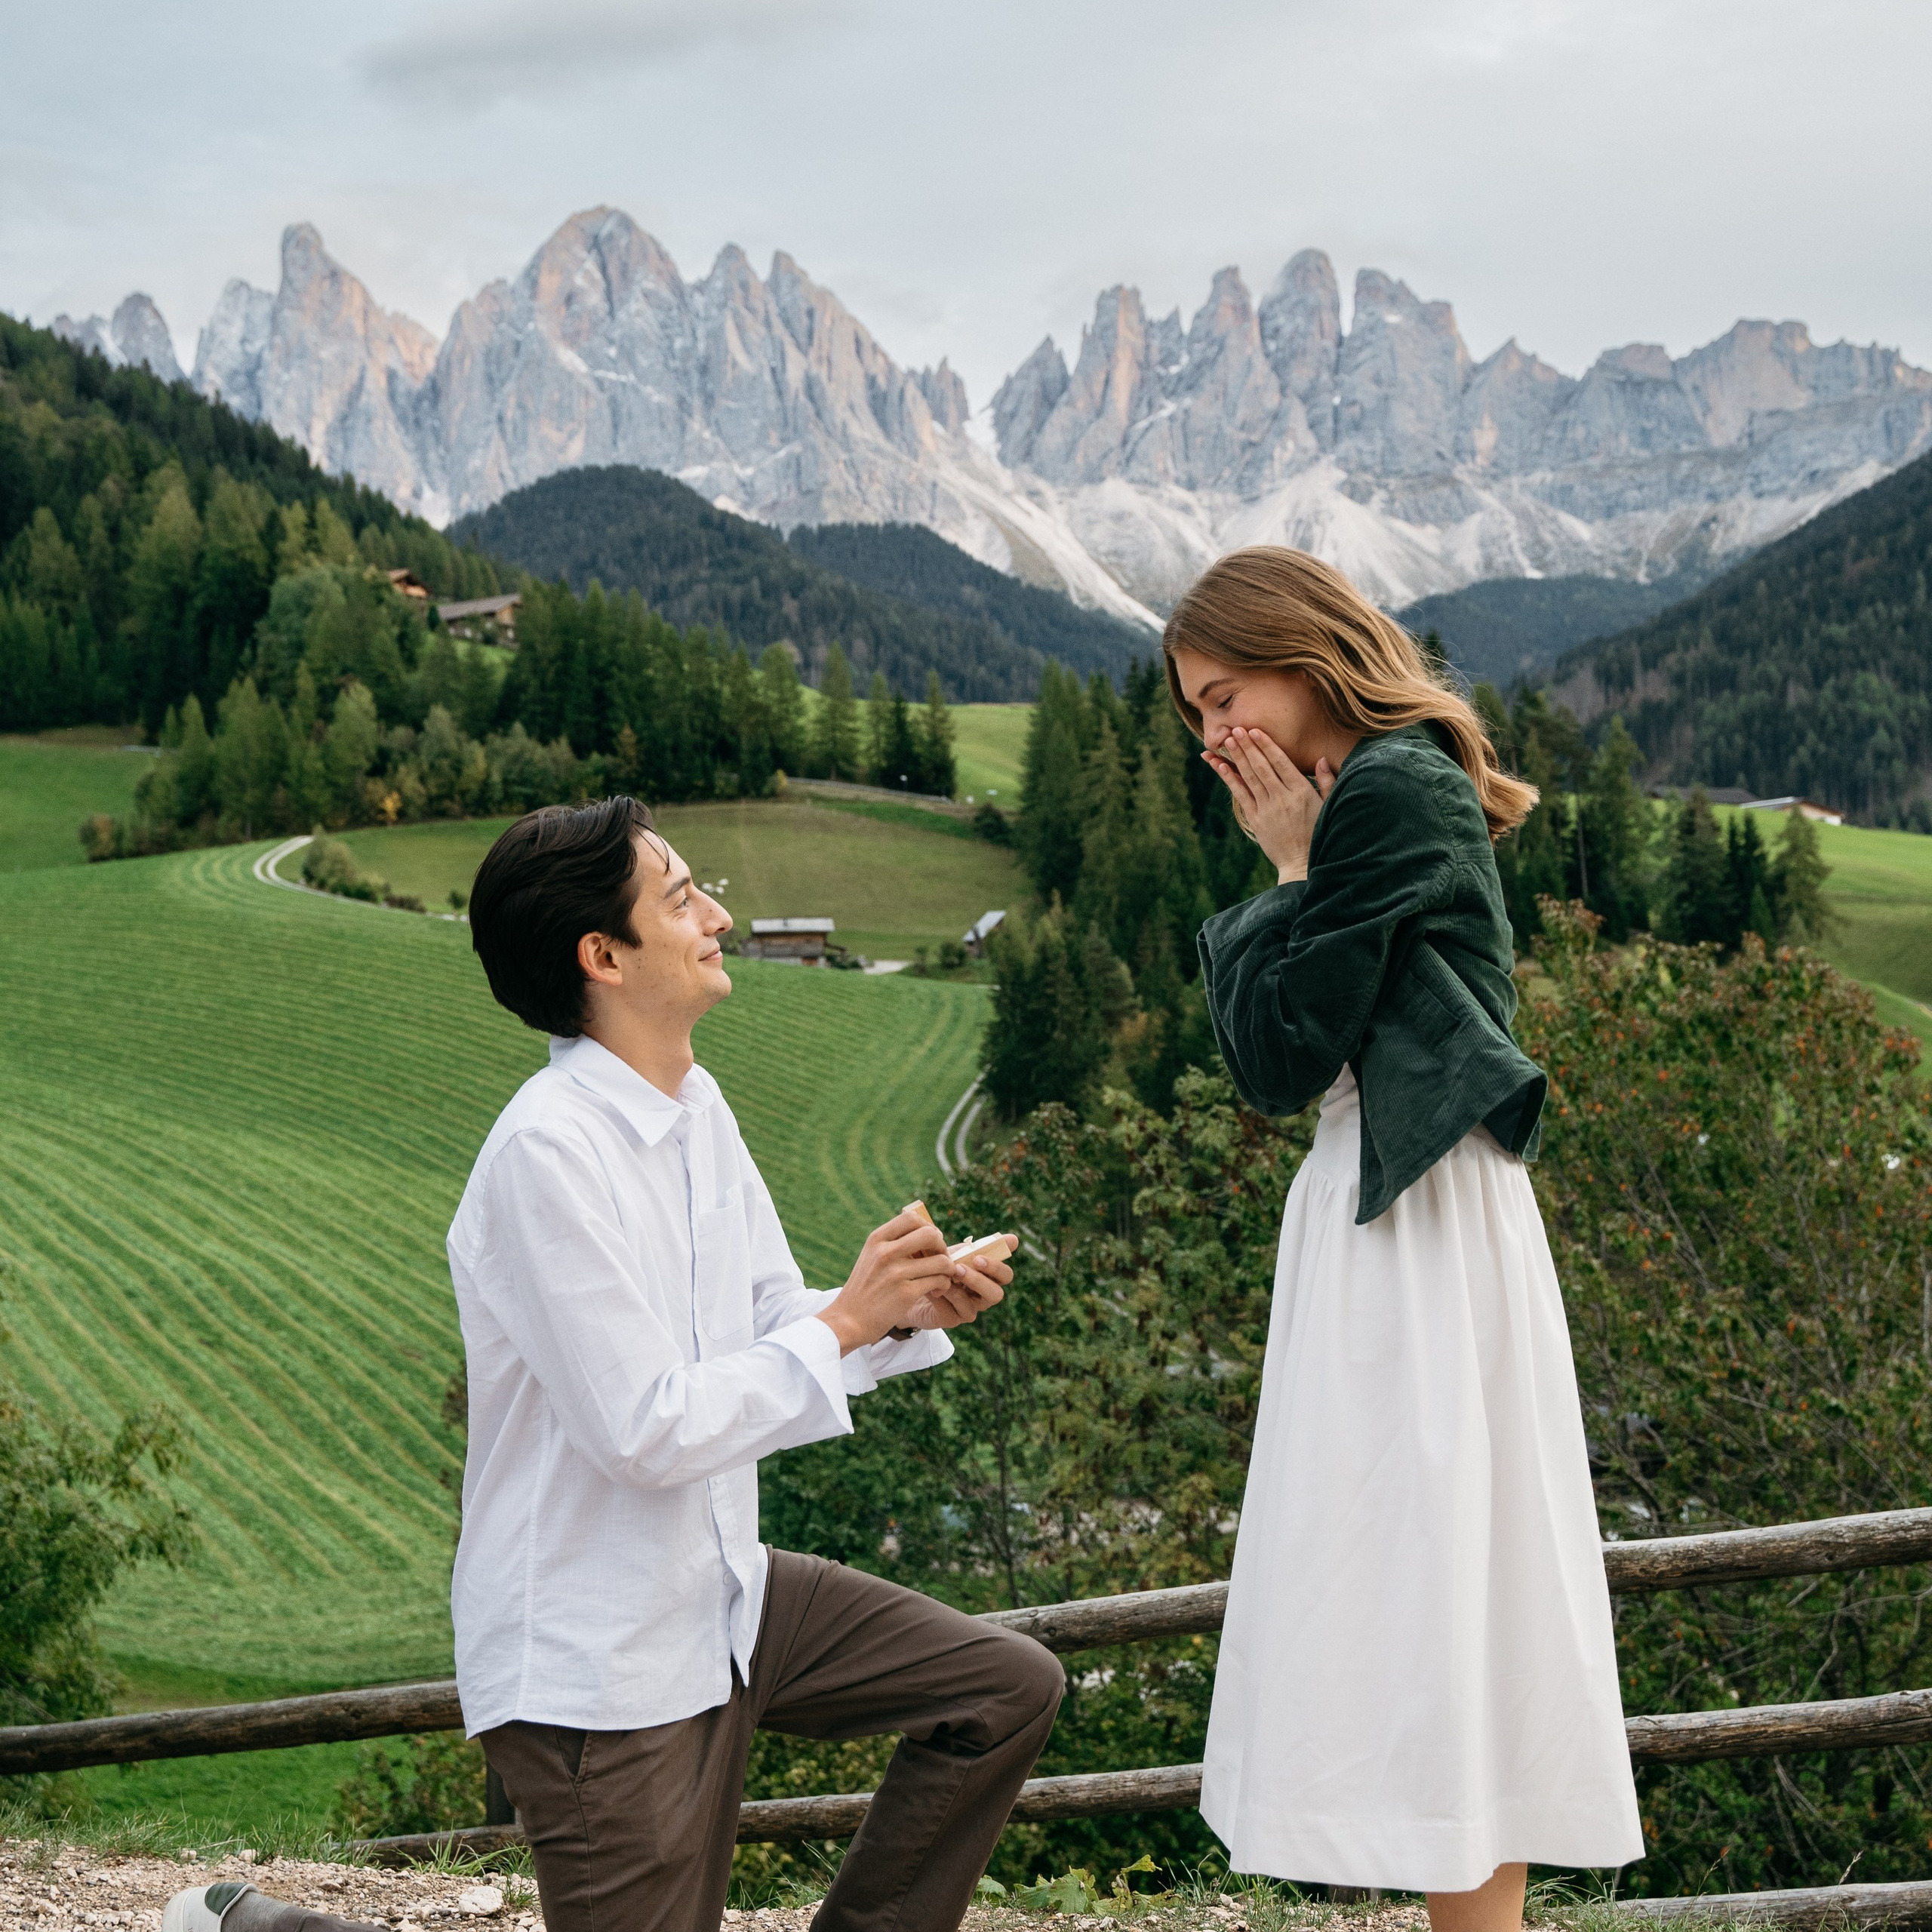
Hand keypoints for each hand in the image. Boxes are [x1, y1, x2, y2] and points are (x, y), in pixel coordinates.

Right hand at [817, 1207, 956, 1354]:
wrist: (848, 1320)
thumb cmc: (865, 1288)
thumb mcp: (871, 1256)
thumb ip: (892, 1243)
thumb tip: (926, 1231)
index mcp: (876, 1239)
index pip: (911, 1217)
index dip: (927, 1226)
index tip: (929, 1242)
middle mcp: (885, 1252)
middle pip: (930, 1234)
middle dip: (941, 1246)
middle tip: (939, 1259)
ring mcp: (896, 1273)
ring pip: (941, 1260)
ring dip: (948, 1269)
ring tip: (941, 1278)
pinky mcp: (906, 1293)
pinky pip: (939, 1281)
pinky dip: (944, 1285)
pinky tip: (936, 1291)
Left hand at [901, 1238, 1013, 1332]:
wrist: (912, 1281)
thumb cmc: (939, 1264)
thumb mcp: (955, 1252)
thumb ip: (978, 1246)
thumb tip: (1015, 1238)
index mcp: (987, 1277)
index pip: (1005, 1275)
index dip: (997, 1266)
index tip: (979, 1257)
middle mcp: (982, 1296)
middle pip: (996, 1294)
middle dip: (980, 1280)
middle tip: (961, 1267)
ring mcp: (969, 1310)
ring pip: (975, 1306)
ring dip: (959, 1288)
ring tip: (946, 1274)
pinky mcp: (952, 1319)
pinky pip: (952, 1310)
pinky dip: (943, 1295)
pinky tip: (933, 1285)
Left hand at [1203, 728, 1335, 881]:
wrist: (1301, 864)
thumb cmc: (1318, 833)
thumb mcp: (1328, 806)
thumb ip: (1326, 781)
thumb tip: (1321, 759)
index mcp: (1301, 791)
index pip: (1281, 762)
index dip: (1266, 745)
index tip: (1255, 730)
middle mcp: (1282, 798)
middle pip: (1261, 766)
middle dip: (1247, 746)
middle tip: (1235, 729)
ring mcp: (1267, 809)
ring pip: (1249, 778)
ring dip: (1236, 758)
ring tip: (1226, 741)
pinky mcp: (1255, 820)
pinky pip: (1240, 795)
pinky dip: (1229, 779)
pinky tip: (1220, 766)